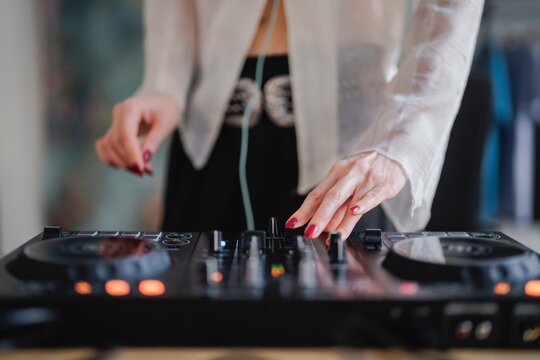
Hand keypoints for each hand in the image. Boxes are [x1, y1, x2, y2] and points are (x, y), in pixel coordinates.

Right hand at [95, 93, 179, 175]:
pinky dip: (114, 160)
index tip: (141, 169)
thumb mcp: (165, 125)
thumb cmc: (165, 111)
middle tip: (147, 171)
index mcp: (131, 107)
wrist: (161, 104)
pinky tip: (130, 165)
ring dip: (123, 163)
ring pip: (109, 147)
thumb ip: (153, 141)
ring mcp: (113, 122)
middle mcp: (118, 113)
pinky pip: (104, 148)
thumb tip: (143, 159)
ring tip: (144, 169)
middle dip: (129, 160)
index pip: (125, 133)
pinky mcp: (112, 131)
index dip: (131, 153)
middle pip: (116, 142)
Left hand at [285, 151, 406, 238]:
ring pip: (350, 201)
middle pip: (331, 197)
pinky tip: (355, 211)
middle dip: (319, 217)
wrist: (394, 153)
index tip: (293, 223)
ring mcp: (367, 179)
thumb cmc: (367, 169)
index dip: (304, 210)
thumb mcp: (348, 180)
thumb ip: (337, 204)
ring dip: (340, 221)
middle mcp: (350, 174)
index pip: (317, 194)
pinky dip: (363, 204)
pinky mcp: (384, 185)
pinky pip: (372, 196)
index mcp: (337, 172)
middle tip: (310, 232)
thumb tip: (323, 225)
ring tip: (332, 235)